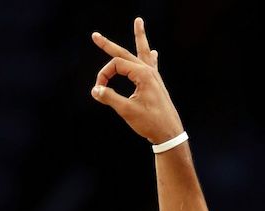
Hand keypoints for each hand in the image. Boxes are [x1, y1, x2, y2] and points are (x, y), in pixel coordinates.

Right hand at [91, 17, 183, 143]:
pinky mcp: (156, 85)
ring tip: (139, 22)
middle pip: (126, 53)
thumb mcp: (127, 110)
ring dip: (139, 38)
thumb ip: (110, 98)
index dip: (103, 75)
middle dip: (109, 45)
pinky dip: (150, 57)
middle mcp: (149, 72)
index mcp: (143, 75)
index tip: (99, 90)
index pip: (116, 65)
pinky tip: (154, 52)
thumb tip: (95, 90)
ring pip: (142, 53)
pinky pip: (152, 65)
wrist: (170, 134)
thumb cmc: (151, 122)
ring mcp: (155, 77)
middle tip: (94, 36)